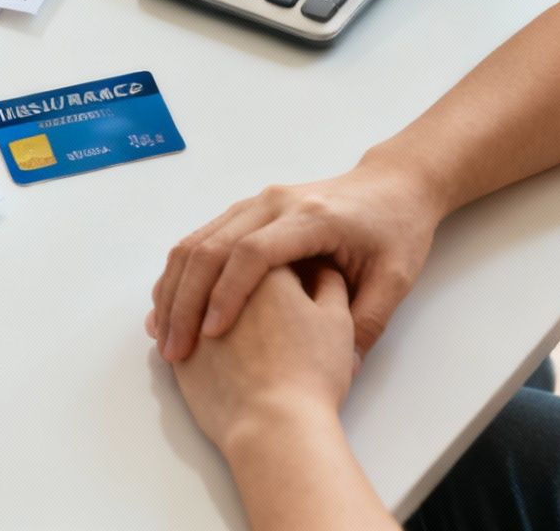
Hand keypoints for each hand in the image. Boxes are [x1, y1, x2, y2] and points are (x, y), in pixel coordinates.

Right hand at [148, 156, 442, 361]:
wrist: (393, 186)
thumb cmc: (396, 231)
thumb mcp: (396, 279)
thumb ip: (367, 323)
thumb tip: (344, 373)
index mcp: (312, 217)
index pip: (253, 252)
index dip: (228, 293)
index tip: (212, 335)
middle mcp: (275, 202)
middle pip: (213, 245)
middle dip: (187, 299)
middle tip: (175, 346)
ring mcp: (256, 203)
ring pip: (197, 240)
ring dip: (174, 288)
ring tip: (163, 334)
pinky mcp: (246, 210)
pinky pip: (200, 239)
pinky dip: (180, 275)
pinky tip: (170, 308)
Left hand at [171, 264, 354, 450]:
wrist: (275, 425)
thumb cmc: (311, 373)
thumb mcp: (338, 321)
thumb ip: (330, 286)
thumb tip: (322, 271)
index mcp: (266, 264)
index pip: (265, 248)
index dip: (277, 260)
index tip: (286, 274)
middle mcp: (221, 281)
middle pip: (218, 264)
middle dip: (228, 270)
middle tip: (241, 282)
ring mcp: (191, 314)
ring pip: (186, 289)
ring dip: (195, 291)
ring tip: (214, 306)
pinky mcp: (178, 347)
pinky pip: (171, 323)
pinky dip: (179, 320)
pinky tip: (194, 330)